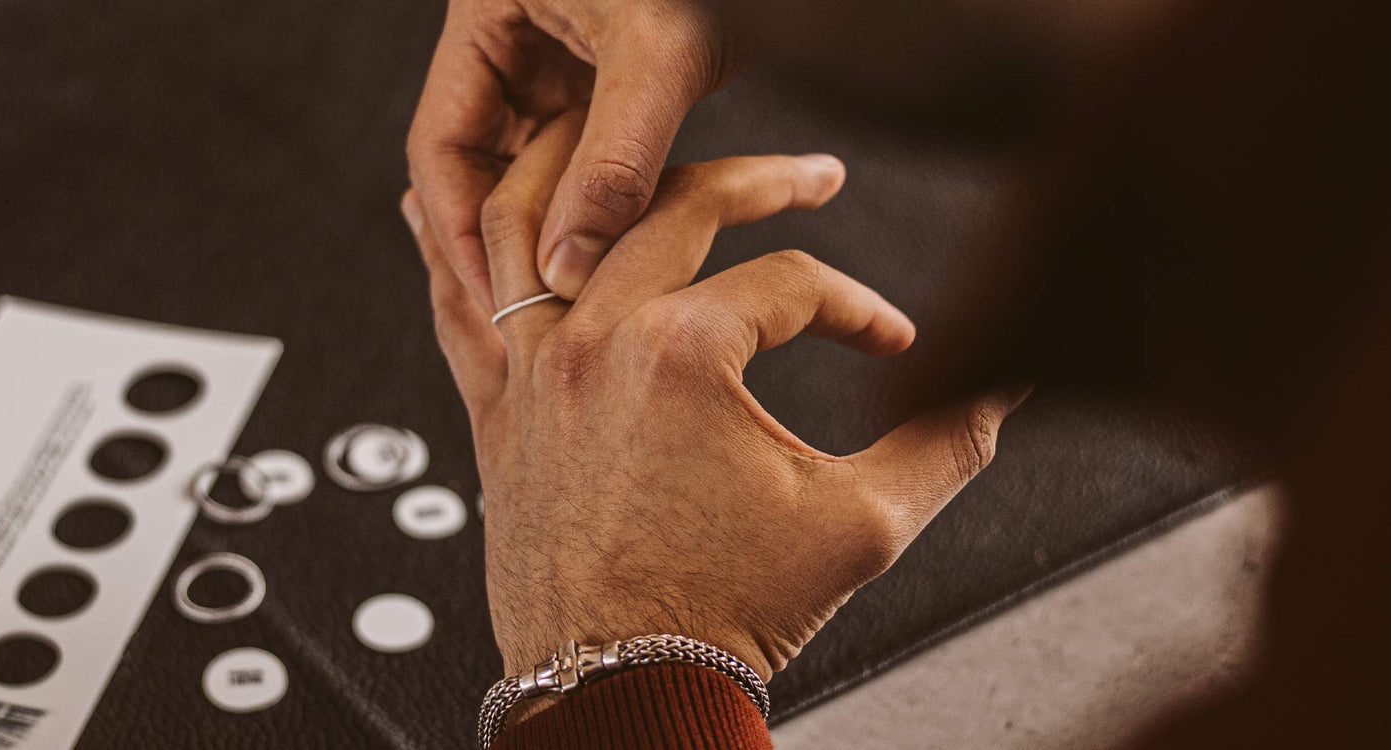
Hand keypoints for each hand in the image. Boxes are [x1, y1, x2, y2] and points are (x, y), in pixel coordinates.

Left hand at [402, 112, 1026, 693]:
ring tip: (632, 140)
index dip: (858, 304)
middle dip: (758, 181)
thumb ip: (941, 443)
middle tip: (807, 178)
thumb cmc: (719, 618)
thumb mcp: (859, 527)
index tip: (888, 339)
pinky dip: (446, 251)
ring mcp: (533, 374)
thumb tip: (998, 393)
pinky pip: (455, 308)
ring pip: (541, 224)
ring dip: (590, 174)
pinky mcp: (495, 412)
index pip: (793, 282)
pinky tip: (432, 210)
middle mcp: (594, 346)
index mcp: (682, 357)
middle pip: (674, 206)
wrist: (628, 693)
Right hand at [406, 0, 735, 310]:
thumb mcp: (658, 56)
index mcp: (487, 13)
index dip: (461, 231)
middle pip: (482, 164)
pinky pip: (585, 159)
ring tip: (574, 305)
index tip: (496, 300)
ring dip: (557, 230)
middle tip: (533, 318)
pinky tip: (617, 262)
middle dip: (508, 241)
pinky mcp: (608, 79)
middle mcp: (512, 39)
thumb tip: (565, 269)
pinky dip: (600, 208)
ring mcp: (559, 60)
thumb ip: (613, 161)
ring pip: (536, 168)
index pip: (442, 147)